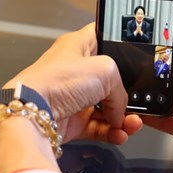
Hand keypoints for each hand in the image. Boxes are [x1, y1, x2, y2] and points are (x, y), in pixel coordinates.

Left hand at [4, 23, 141, 144]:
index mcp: (78, 47)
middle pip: (110, 80)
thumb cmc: (57, 81)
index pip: (102, 38)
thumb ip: (121, 90)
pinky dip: (112, 132)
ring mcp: (74, 98)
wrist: (33, 113)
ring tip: (132, 124)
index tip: (136, 53)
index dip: (119, 43)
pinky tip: (120, 134)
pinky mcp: (72, 121)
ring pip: (108, 108)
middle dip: (127, 93)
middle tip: (140, 101)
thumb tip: (121, 111)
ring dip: (123, 118)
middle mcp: (76, 71)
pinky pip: (100, 127)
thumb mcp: (105, 70)